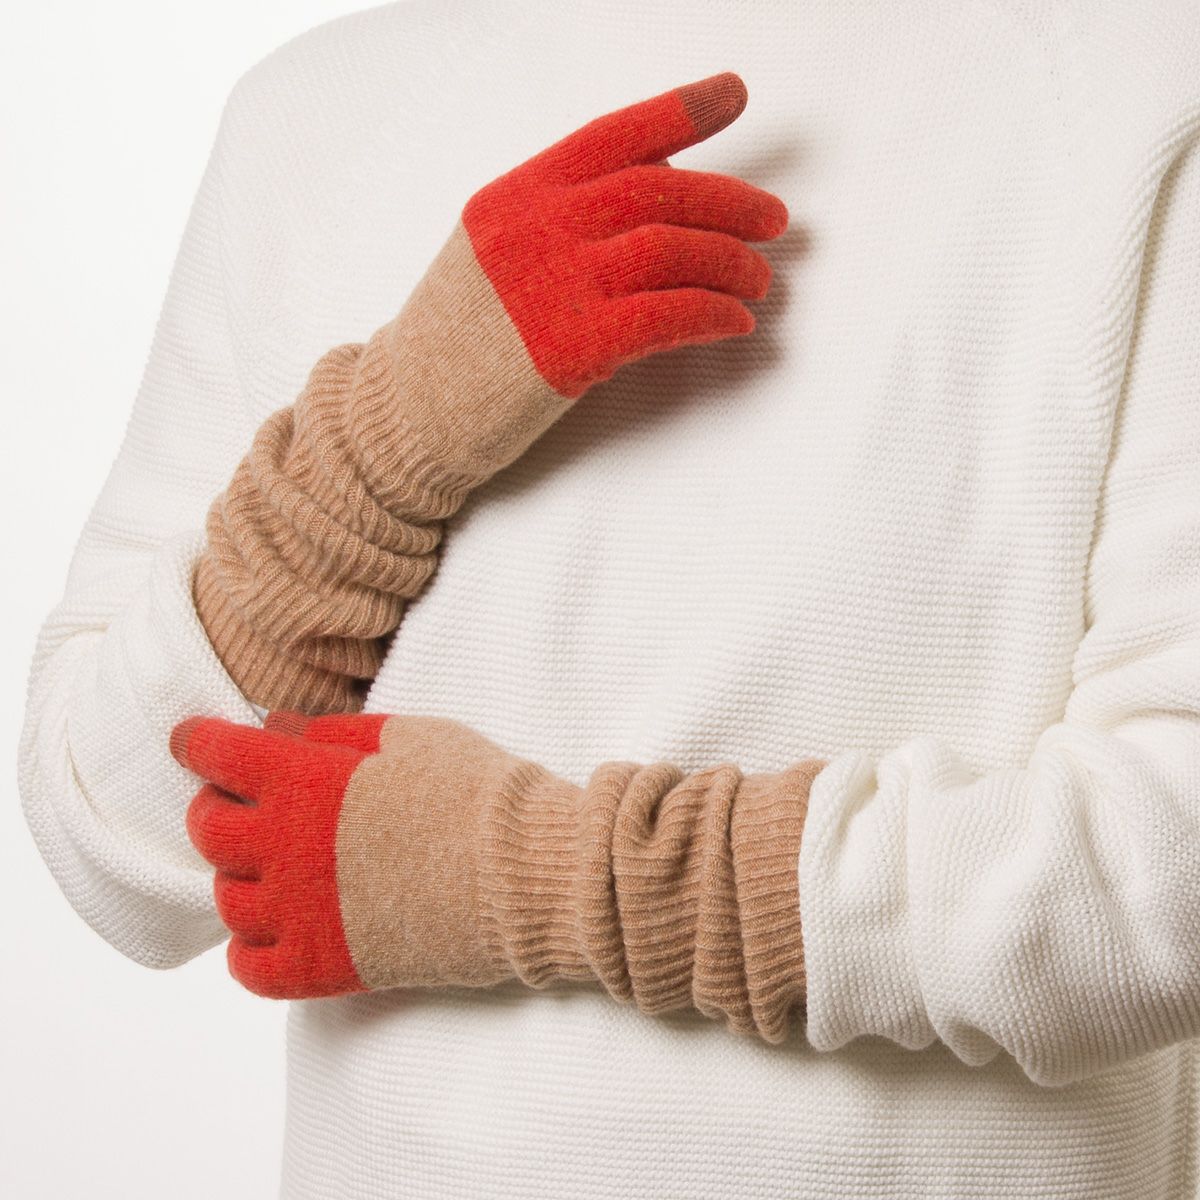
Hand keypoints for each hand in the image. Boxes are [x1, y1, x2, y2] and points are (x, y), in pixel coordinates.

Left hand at [175, 708, 819, 1045]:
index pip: (216, 754)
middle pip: (208, 829)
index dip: (197, 740)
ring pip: (227, 898)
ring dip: (241, 875)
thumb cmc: (481, 792)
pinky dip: (252, 947)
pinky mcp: (326, 967)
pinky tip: (278, 926)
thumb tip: (276, 727)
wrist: (532, 874)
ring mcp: (302, 914)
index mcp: (306, 780)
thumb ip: (333, 731)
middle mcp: (287, 848)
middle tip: (249, 803)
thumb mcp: (410, 736)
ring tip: (279, 865)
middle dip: (219, 806)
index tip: (194, 739)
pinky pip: (251, 969)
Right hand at [392, 69, 788, 481]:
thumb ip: (557, 223)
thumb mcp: (491, 254)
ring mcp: (554, 285)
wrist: (407, 414)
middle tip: (774, 221)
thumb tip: (650, 204)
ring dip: (730, 264)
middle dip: (730, 202)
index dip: (681, 110)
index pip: (613, 136)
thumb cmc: (451, 343)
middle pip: (658, 192)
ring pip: (670, 250)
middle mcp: (538, 228)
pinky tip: (734, 324)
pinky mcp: (573, 346)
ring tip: (758, 282)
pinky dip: (712, 315)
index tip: (733, 95)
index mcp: (518, 195)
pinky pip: (667, 315)